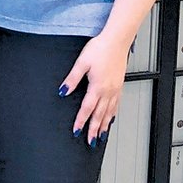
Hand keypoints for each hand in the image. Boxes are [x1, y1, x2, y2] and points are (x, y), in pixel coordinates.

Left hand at [59, 30, 131, 144]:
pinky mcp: (119, 85)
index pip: (87, 109)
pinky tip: (111, 118)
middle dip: (94, 129)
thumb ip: (72, 78)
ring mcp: (115, 89)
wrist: (117, 40)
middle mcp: (108, 91)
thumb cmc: (100, 49)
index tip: (76, 131)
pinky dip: (113, 114)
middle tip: (90, 141)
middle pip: (99, 115)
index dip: (80, 121)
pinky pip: (116, 105)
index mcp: (97, 87)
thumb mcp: (81, 62)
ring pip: (109, 112)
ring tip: (101, 136)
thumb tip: (63, 91)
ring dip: (104, 125)